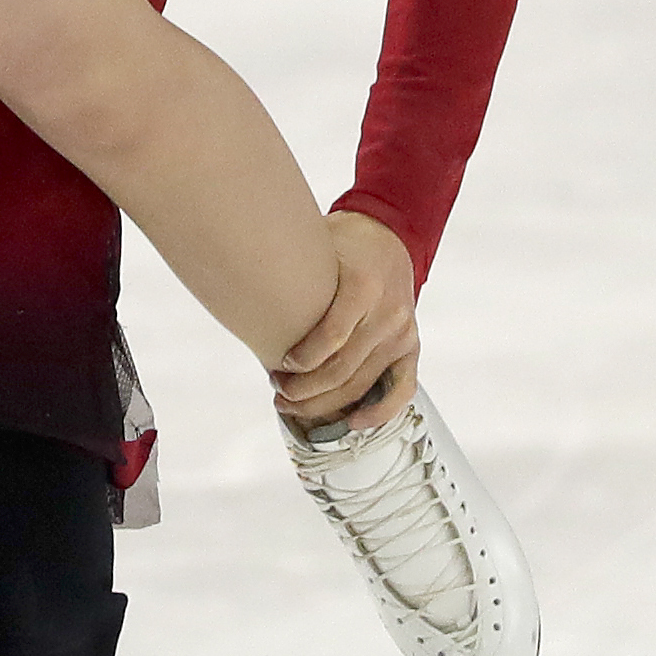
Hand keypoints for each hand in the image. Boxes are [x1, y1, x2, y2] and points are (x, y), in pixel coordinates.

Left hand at [271, 210, 418, 434]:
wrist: (391, 232)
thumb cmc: (344, 241)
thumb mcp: (317, 244)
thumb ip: (295, 274)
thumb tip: (244, 297)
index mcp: (363, 285)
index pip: (333, 336)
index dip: (304, 360)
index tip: (278, 367)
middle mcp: (387, 313)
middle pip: (344, 367)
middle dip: (307, 389)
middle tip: (279, 392)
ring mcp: (401, 332)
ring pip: (363, 383)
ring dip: (328, 402)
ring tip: (295, 404)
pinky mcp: (410, 345)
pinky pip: (401, 388)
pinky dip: (379, 412)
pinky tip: (353, 423)